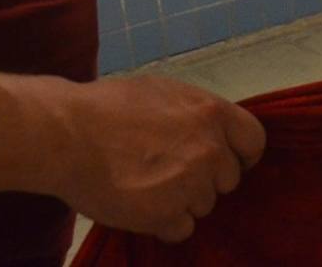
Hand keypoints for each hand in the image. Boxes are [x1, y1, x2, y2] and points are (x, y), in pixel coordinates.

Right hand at [46, 75, 265, 243]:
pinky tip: (140, 204)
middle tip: (170, 172)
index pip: (254, 141)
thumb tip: (211, 130)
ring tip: (147, 185)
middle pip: (228, 179)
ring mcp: (191, 185)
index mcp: (211, 113)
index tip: (227, 160)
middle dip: (205, 180)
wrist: (67, 135)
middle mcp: (210, 150)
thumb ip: (195, 115)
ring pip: (204, 205)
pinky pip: (181, 228)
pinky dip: (163, 223)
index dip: (241, 154)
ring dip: (182, 202)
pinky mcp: (166, 215)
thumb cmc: (108, 108)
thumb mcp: (162, 93)